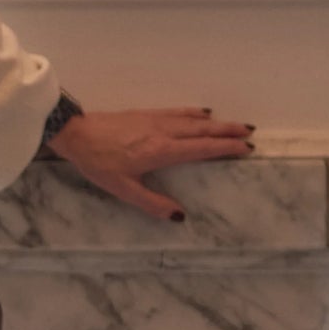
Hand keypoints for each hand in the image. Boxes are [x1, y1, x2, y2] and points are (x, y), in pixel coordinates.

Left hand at [47, 107, 254, 221]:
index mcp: (161, 151)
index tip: (245, 148)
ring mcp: (155, 120)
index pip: (201, 149)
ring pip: (193, 120)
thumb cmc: (98, 163)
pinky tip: (203, 113)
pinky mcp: (146, 114)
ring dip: (216, 122)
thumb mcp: (123, 189)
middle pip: (203, 131)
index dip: (224, 148)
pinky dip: (194, 113)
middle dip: (228, 132)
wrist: (77, 134)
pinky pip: (177, 112)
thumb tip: (179, 217)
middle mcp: (163, 132)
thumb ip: (152, 203)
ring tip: (236, 124)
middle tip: (250, 134)